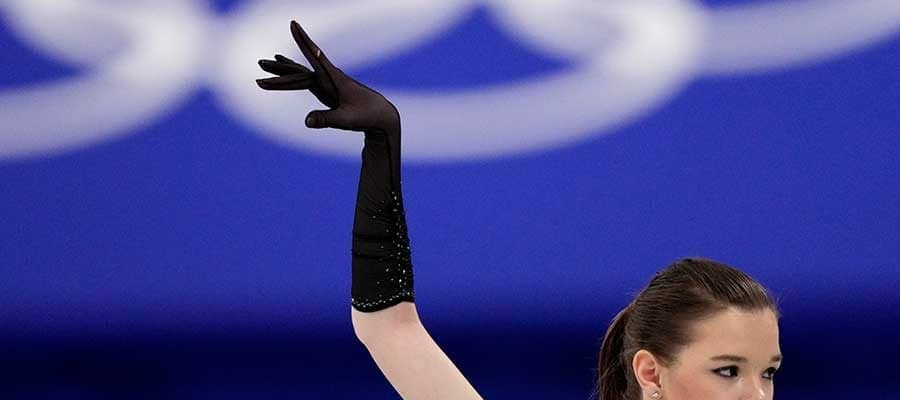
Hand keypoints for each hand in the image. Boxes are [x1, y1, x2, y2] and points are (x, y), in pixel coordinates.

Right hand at [256, 21, 398, 132]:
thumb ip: (326, 119)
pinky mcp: (326, 88)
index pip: (315, 56)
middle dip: (280, 66)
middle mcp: (328, 76)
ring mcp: (326, 81)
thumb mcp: (345, 120)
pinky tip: (283, 66)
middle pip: (299, 68)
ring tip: (262, 64)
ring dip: (281, 69)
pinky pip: (304, 79)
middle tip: (260, 62)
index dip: (304, 40)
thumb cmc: (366, 116)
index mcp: (334, 78)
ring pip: (299, 72)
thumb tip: (306, 121)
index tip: (294, 25)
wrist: (380, 115)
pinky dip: (291, 74)